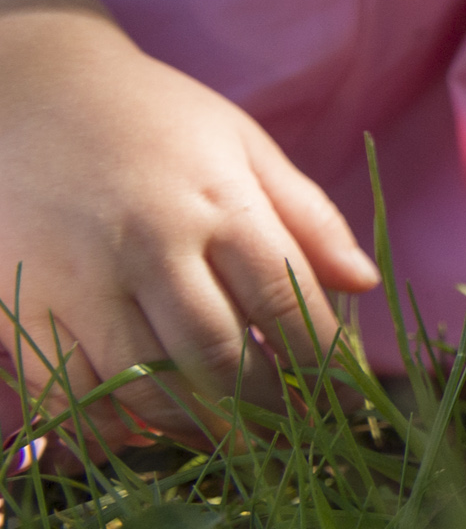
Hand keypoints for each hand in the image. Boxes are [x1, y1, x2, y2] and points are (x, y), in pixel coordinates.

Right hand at [0, 11, 376, 450]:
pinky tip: (143, 431)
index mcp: (218, 203)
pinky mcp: (17, 304)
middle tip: (292, 437)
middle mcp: (150, 245)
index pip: (286, 305)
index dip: (321, 365)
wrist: (24, 89)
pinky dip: (107, 426)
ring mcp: (78, 279)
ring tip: (231, 440)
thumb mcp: (242, 144)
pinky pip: (65, 393)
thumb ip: (307, 215)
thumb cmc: (151, 117)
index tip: (345, 398)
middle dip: (264, 409)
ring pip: (144, 386)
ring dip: (195, 426)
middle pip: (218, 358)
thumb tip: (367, 282)